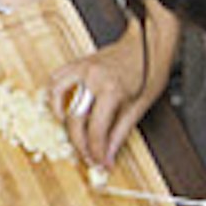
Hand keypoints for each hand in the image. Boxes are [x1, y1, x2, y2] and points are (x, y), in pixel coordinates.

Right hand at [59, 38, 148, 164]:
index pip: (96, 129)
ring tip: (73, 131)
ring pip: (56, 95)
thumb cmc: (149, 70)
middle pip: (74, 118)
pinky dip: (55, 94)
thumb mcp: (140, 106)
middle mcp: (92, 78)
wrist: (149, 41)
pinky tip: (64, 107)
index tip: (99, 163)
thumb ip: (120, 132)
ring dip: (61, 116)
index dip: (96, 150)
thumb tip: (107, 154)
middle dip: (79, 143)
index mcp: (111, 90)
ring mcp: (82, 68)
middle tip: (88, 156)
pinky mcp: (79, 63)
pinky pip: (57, 78)